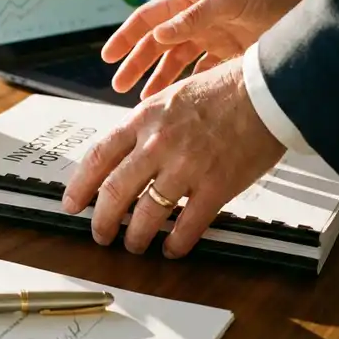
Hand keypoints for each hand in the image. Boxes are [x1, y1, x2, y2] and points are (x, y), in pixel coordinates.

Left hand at [61, 57, 284, 258]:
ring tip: (133, 245)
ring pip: (147, 213)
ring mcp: (186, 166)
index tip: (71, 203)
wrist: (267, 89)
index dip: (80, 185)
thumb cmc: (222, 90)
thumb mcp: (170, 98)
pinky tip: (171, 249)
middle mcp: (158, 143)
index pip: (98, 156)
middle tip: (99, 234)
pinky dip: (176, 242)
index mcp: (143, 119)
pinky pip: (189, 224)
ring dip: (135, 236)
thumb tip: (124, 155)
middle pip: (115, 191)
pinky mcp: (216, 185)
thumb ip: (146, 126)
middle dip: (102, 220)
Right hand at [102, 0, 320, 97]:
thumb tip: (159, 35)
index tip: (108, 57)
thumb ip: (194, 17)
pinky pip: (201, 72)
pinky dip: (189, 86)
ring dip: (159, 79)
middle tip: (119, 86)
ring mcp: (212, 37)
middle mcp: (195, 19)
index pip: (148, 19)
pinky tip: (180, 100)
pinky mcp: (230, 53)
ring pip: (176, 62)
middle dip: (136, 65)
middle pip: (156, 44)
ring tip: (144, 99)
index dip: (125, 38)